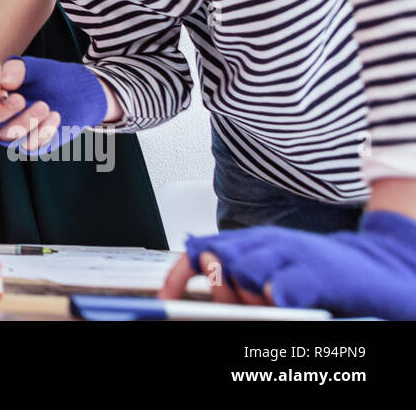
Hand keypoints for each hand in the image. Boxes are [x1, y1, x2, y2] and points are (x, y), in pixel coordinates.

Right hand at [0, 56, 108, 153]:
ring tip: (45, 106)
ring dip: (24, 122)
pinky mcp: (31, 144)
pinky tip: (56, 116)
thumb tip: (4, 82)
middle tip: (21, 99)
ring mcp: (13, 133)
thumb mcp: (33, 67)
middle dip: (2, 112)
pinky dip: (42, 132)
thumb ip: (17, 69)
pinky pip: (28, 146)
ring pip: (6, 136)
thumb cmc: (49, 77)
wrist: (78, 92)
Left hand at [159, 212, 415, 318]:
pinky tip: (281, 301)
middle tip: (249, 303)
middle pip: (220, 263)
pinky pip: (283, 287)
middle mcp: (270, 244)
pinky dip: (276, 295)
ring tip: (275, 303)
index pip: (202, 252)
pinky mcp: (317, 274)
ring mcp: (293, 255)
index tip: (164, 298)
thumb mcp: (274, 265)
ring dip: (249, 295)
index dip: (179, 276)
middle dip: (224, 290)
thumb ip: (236, 271)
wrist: (381, 270)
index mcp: (255, 243)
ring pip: (245, 272)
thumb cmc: (323, 274)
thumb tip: (197, 266)